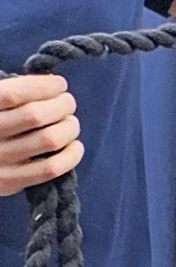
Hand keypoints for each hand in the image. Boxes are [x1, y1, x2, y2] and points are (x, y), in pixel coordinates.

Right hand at [0, 74, 80, 194]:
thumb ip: (11, 95)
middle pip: (35, 115)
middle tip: (68, 103)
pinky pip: (51, 168)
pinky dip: (71, 155)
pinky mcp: (10, 182)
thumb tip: (51, 85)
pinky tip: (75, 146)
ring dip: (69, 128)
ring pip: (48, 140)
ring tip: (70, 123)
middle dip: (61, 105)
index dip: (43, 86)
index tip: (59, 84)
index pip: (13, 94)